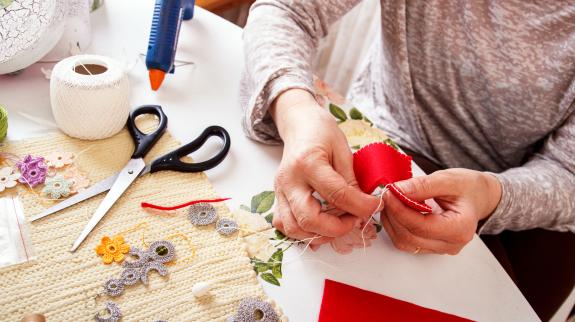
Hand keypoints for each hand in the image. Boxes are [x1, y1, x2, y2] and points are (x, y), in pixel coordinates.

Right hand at [270, 89, 379, 244]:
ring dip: (318, 234)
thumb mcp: (342, 149)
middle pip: (308, 219)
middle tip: (354, 220)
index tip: (375, 206)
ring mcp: (280, 191)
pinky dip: (301, 232)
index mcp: (308, 162)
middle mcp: (289, 180)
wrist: (299, 124)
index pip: (337, 195)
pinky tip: (319, 226)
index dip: (361, 206)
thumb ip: (350, 180)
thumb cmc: (321, 132)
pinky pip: (284, 224)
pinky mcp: (278, 197)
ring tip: (338, 224)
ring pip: (293, 228)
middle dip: (336, 228)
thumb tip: (363, 206)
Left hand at [381, 168, 501, 254]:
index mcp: (460, 228)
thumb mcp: (447, 179)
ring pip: (405, 242)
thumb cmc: (468, 187)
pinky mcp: (432, 247)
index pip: (421, 226)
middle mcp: (451, 244)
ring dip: (392, 222)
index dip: (399, 210)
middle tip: (386, 195)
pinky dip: (397, 227)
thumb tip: (397, 191)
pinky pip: (408, 242)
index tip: (388, 193)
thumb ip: (422, 186)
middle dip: (393, 215)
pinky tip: (396, 211)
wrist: (478, 196)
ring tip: (390, 202)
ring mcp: (441, 248)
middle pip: (410, 237)